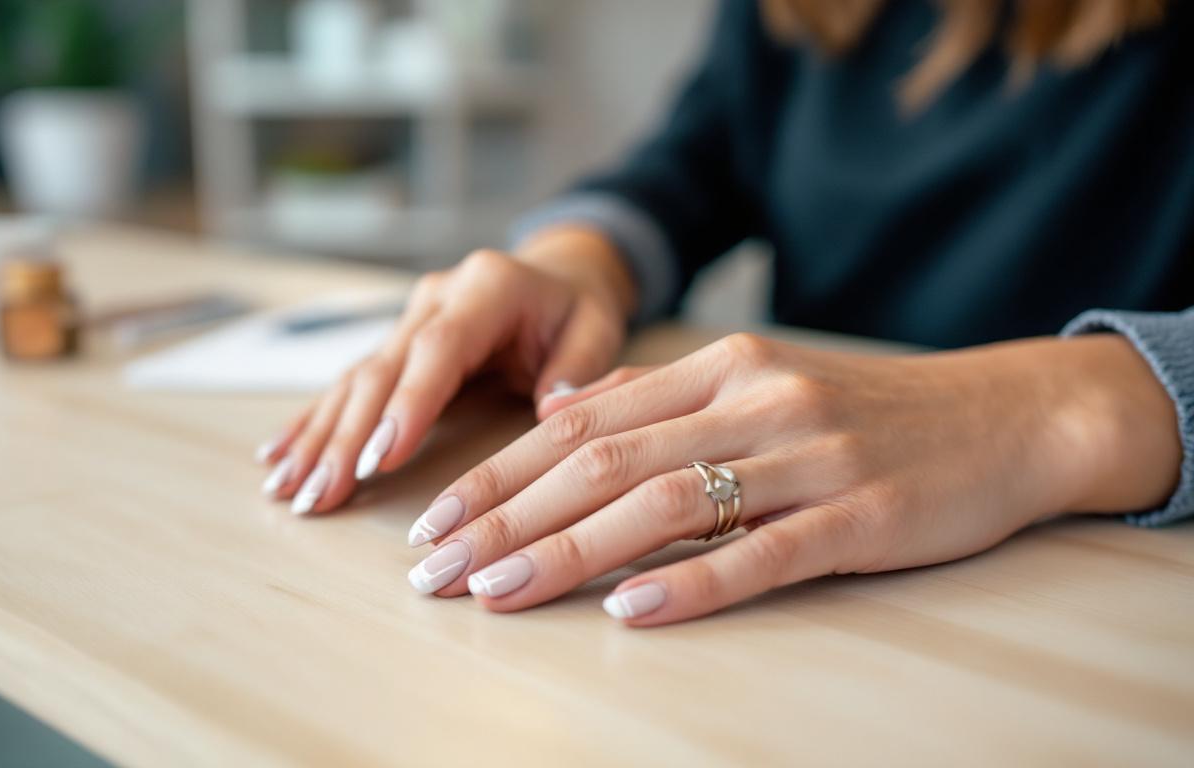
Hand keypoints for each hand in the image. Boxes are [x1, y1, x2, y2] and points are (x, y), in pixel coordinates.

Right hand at [255, 227, 635, 513]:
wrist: (556, 274)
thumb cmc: (576, 310)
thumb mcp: (596, 327)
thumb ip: (579, 367)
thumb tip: (552, 410)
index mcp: (486, 288)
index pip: (438, 349)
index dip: (407, 403)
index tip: (380, 459)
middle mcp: (435, 298)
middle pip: (381, 370)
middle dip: (345, 437)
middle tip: (318, 494)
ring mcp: (407, 318)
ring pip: (354, 380)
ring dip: (319, 438)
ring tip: (288, 490)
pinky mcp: (393, 343)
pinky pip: (348, 385)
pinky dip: (314, 423)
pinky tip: (278, 458)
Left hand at [404, 332, 1180, 625]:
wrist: (1001, 420)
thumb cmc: (865, 413)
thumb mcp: (760, 386)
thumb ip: (665, 401)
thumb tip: (565, 423)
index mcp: (720, 368)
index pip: (580, 423)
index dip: (498, 475)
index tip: (435, 522)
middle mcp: (753, 400)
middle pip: (602, 461)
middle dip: (505, 519)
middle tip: (435, 570)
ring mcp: (808, 457)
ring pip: (666, 503)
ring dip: (570, 551)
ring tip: (498, 594)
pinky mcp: (860, 515)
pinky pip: (762, 553)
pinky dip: (691, 584)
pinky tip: (630, 613)